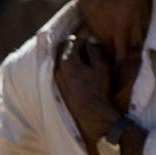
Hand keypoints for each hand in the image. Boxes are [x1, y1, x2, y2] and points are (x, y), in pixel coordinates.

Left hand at [53, 30, 119, 149]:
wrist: (90, 113)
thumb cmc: (97, 89)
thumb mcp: (101, 67)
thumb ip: (94, 51)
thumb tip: (90, 43)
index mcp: (68, 60)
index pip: (72, 41)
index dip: (83, 42)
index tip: (91, 48)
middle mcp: (57, 68)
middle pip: (62, 48)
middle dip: (74, 48)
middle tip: (85, 54)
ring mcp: (55, 78)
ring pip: (59, 60)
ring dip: (69, 58)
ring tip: (82, 64)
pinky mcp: (56, 86)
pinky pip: (58, 70)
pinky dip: (66, 68)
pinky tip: (77, 74)